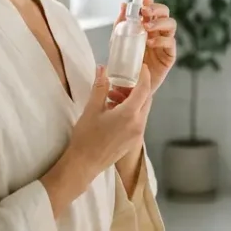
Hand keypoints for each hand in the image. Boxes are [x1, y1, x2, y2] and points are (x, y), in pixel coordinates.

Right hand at [43, 66, 154, 216]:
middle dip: (137, 88)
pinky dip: (131, 112)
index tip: (141, 67)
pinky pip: (137, 121)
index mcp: (130, 114)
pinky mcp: (133, 141)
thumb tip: (102, 69)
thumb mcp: (92, 109)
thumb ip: (100, 87)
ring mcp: (137, 135)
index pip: (144, 89)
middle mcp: (138, 124)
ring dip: (132, 101)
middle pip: (146, 100)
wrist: (84, 164)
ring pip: (142, 111)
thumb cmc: (87, 136)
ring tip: (112, 97)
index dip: (144, 75)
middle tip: (123, 81)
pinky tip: (113, 111)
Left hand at [113, 0, 176, 98]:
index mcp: (146, 25)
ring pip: (171, 24)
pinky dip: (161, 40)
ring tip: (147, 27)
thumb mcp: (118, 42)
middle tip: (144, 12)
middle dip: (156, 8)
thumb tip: (123, 5)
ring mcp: (165, 43)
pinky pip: (171, 43)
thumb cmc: (124, 64)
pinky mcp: (169, 56)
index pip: (149, 7)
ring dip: (159, 22)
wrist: (129, 88)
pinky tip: (150, 42)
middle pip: (164, 12)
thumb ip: (121, 25)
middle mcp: (158, 31)